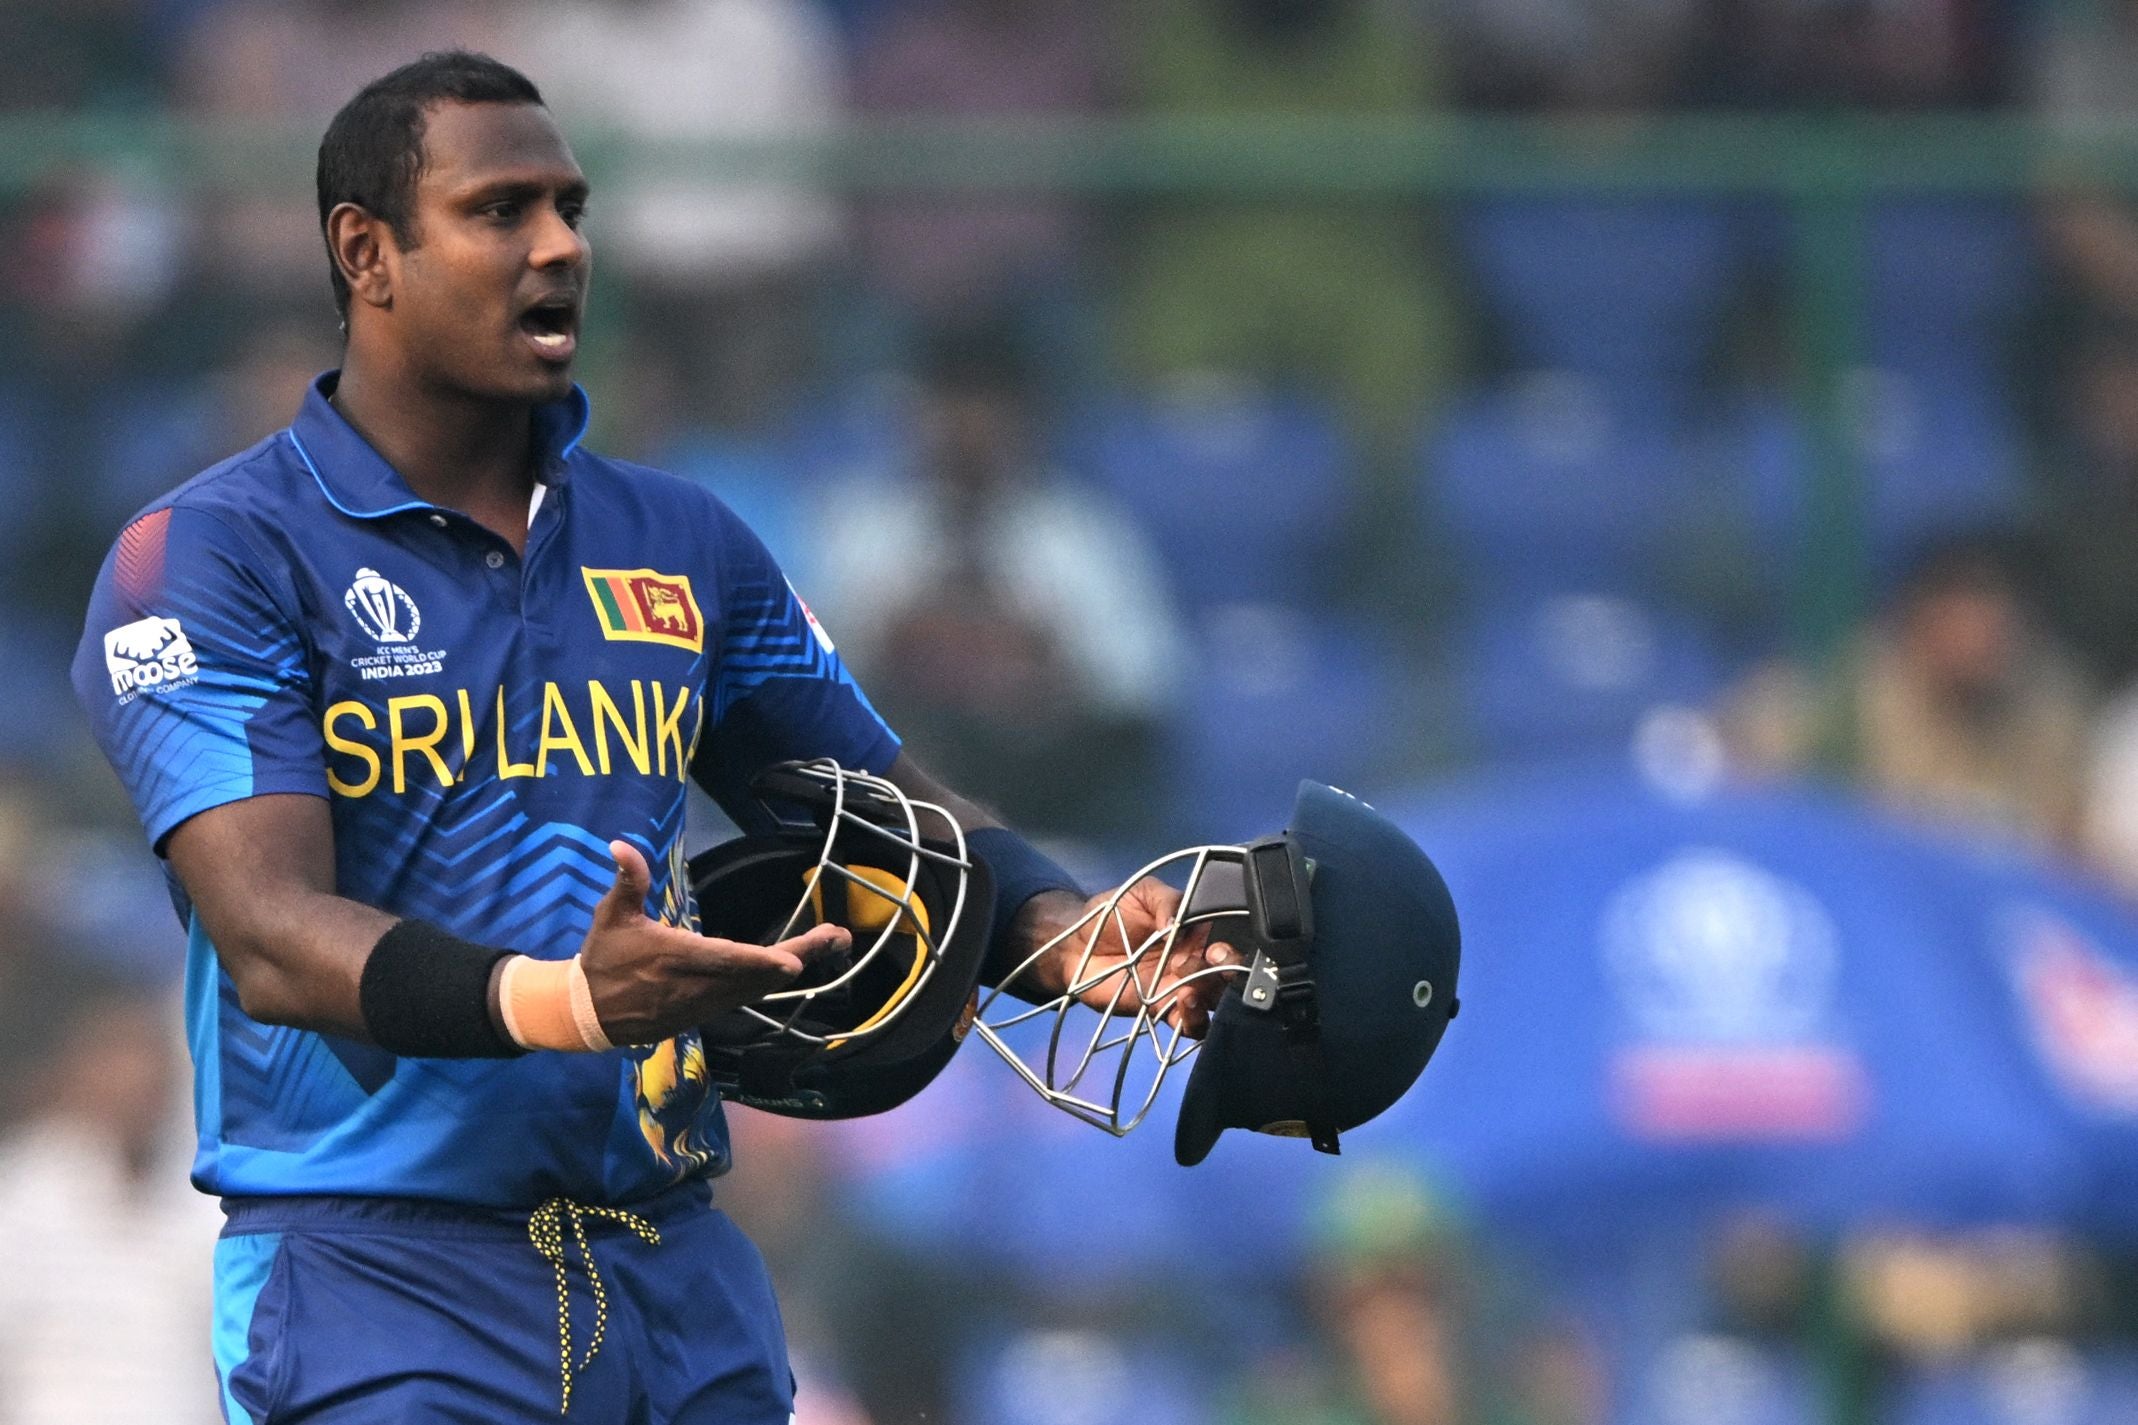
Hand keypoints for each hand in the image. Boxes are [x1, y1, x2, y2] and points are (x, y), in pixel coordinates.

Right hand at [579, 840, 848, 1045]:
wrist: (588, 1014)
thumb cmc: (603, 959)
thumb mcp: (610, 916)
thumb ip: (627, 881)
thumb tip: (619, 844)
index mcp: (675, 959)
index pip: (725, 961)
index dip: (760, 963)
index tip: (794, 961)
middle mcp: (697, 986)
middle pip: (757, 975)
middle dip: (801, 956)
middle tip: (838, 937)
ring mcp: (704, 1004)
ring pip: (757, 988)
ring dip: (793, 966)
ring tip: (830, 943)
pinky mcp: (705, 1014)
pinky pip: (746, 996)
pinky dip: (772, 979)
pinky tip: (796, 963)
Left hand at [1015, 877, 1235, 1037]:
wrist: (1077, 945)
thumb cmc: (1112, 914)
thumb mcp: (1142, 893)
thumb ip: (1166, 900)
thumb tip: (1179, 923)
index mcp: (1197, 933)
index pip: (1228, 942)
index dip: (1230, 948)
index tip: (1215, 950)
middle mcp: (1196, 962)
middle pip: (1227, 976)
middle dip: (1224, 975)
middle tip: (1200, 967)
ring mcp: (1181, 989)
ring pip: (1214, 1003)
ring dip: (1209, 1000)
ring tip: (1187, 993)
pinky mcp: (1163, 1011)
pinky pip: (1190, 1025)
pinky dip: (1194, 1022)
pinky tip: (1181, 1009)